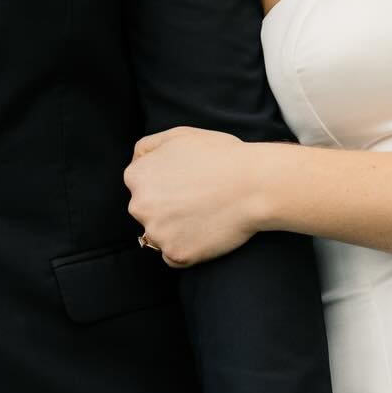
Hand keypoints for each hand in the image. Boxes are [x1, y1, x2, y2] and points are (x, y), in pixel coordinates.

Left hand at [124, 127, 262, 266]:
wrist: (254, 184)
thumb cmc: (222, 156)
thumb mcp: (179, 135)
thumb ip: (148, 148)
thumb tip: (136, 163)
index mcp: (137, 176)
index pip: (140, 187)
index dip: (165, 185)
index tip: (187, 184)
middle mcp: (139, 206)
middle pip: (147, 212)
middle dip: (166, 209)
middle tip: (198, 200)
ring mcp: (157, 232)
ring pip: (159, 236)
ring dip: (176, 230)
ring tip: (205, 215)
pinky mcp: (176, 253)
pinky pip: (173, 257)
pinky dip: (186, 249)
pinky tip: (206, 232)